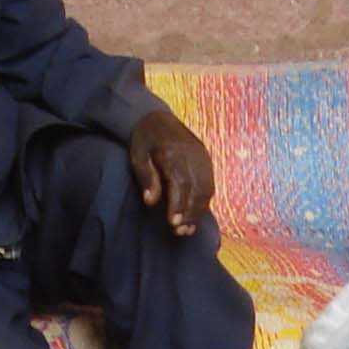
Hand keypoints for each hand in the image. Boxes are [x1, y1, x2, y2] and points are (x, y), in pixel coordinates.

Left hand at [127, 109, 213, 235]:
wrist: (156, 116)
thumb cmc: (144, 139)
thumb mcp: (138, 156)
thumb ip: (146, 178)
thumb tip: (151, 202)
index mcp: (173, 152)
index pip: (180, 183)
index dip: (178, 205)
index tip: (174, 223)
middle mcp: (192, 154)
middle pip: (197, 188)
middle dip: (190, 213)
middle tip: (181, 232)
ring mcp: (202, 156)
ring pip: (206, 188)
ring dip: (199, 211)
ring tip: (188, 229)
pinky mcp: (206, 158)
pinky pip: (210, 183)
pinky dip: (204, 201)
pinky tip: (195, 215)